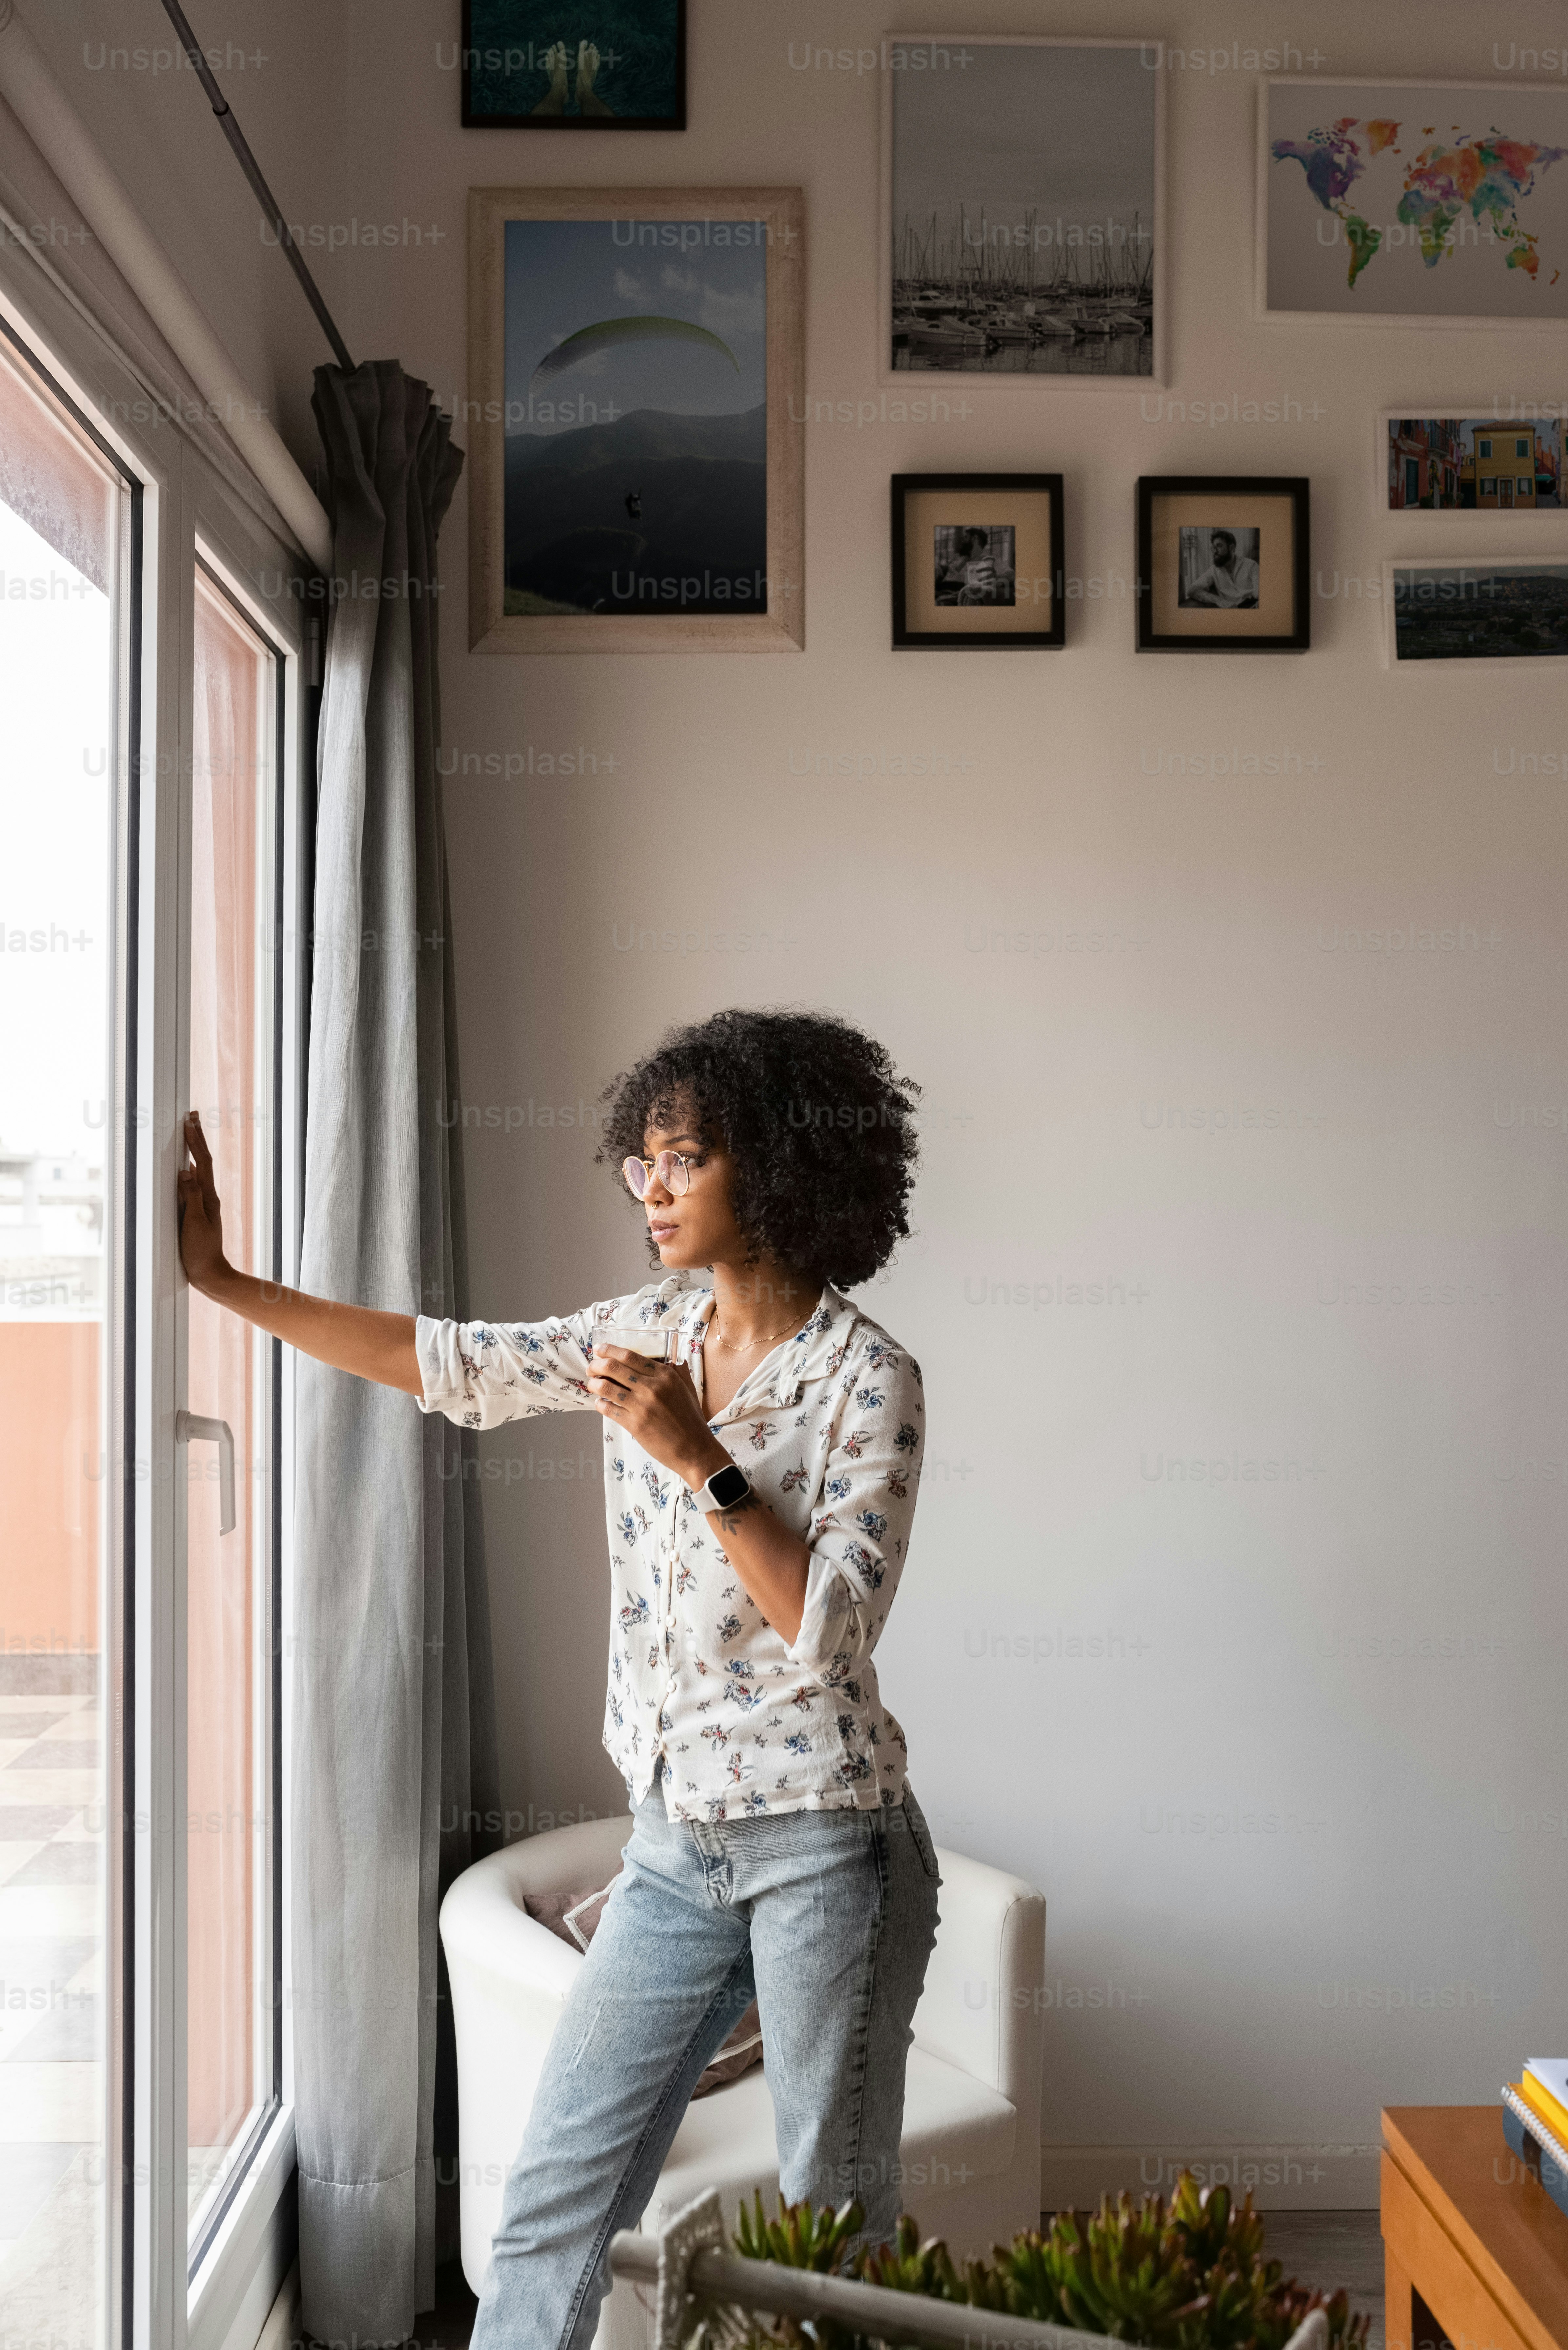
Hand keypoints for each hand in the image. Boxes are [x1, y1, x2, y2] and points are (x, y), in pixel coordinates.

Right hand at [177, 1111, 230, 1296]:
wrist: (209, 1274)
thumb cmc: (200, 1252)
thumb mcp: (194, 1223)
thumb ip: (190, 1197)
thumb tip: (185, 1171)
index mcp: (208, 1198)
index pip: (202, 1162)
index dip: (195, 1141)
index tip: (189, 1122)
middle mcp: (208, 1198)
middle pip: (202, 1161)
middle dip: (197, 1138)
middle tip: (193, 1116)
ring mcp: (203, 1204)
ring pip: (199, 1170)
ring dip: (194, 1150)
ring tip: (189, 1132)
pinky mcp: (196, 1212)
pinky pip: (193, 1184)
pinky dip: (190, 1169)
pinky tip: (186, 1166)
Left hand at [587, 1346, 726, 1487]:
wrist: (694, 1449)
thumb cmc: (691, 1419)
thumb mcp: (688, 1388)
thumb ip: (677, 1371)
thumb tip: (668, 1357)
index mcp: (665, 1375)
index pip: (630, 1355)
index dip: (609, 1350)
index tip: (599, 1349)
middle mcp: (652, 1387)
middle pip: (613, 1367)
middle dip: (596, 1365)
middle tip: (591, 1367)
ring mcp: (642, 1406)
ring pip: (606, 1387)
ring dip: (594, 1384)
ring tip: (592, 1384)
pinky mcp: (634, 1425)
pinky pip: (609, 1409)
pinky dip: (599, 1404)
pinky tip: (600, 1403)